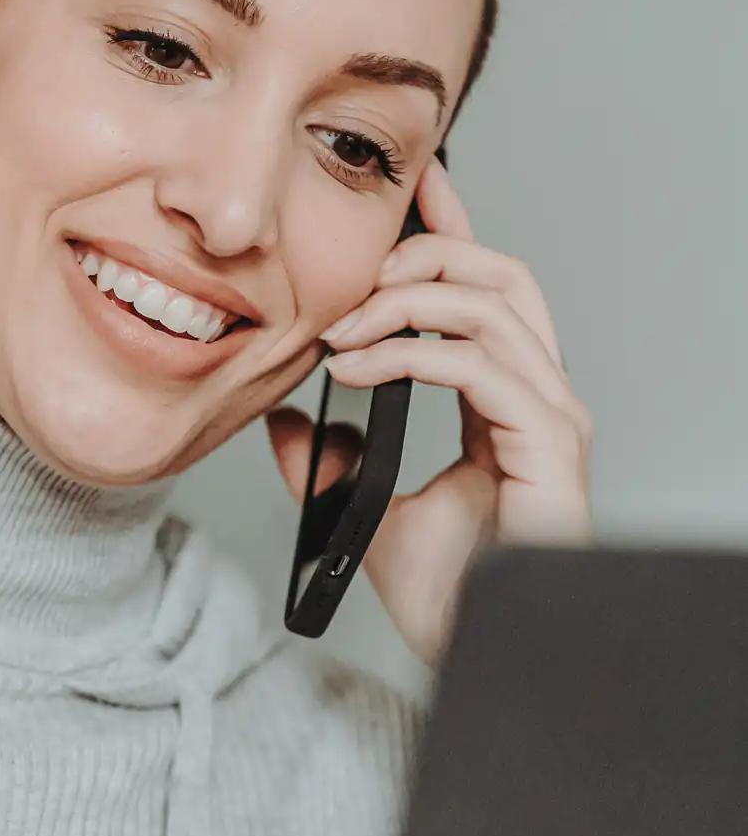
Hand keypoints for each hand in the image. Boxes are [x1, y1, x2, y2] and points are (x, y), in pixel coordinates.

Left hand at [265, 155, 594, 670]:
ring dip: (402, 301)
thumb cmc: (451, 593)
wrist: (478, 649)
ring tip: (340, 330)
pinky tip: (355, 369)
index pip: (484, 288)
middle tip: (348, 274)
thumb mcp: (367, 508)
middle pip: (497, 273)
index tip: (409, 186)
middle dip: (420, 254)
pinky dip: (409, 353)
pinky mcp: (548, 442)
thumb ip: (332, 457)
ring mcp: (550, 415)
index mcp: (506, 398)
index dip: (449, 229)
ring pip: (488, 303)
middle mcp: (539, 394)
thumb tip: (286, 417)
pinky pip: (477, 362)